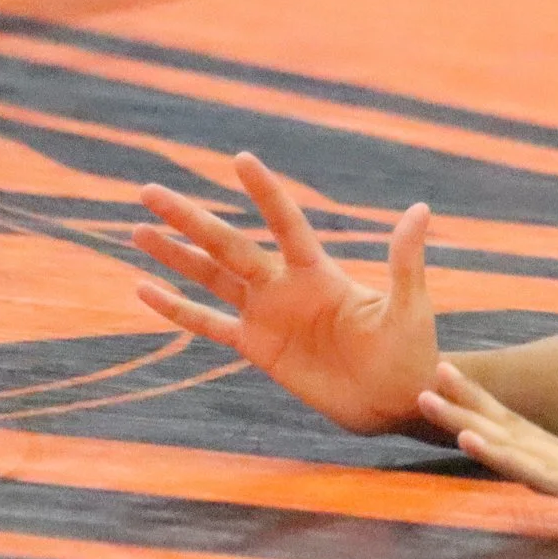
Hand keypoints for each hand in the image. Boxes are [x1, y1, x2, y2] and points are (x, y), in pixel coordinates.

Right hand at [130, 153, 437, 434]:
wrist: (393, 400)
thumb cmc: (409, 350)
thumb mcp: (408, 305)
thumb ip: (405, 260)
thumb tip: (420, 209)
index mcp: (319, 273)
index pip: (284, 223)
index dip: (264, 193)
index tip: (240, 158)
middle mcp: (286, 286)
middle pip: (229, 245)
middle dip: (190, 219)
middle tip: (149, 191)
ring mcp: (267, 315)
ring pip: (210, 277)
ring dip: (175, 255)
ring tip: (138, 230)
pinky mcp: (256, 347)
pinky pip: (207, 325)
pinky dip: (176, 309)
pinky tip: (143, 289)